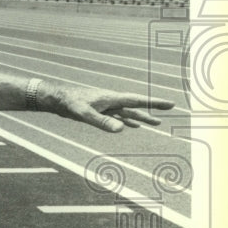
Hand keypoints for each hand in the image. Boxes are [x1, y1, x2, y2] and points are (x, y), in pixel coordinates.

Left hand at [50, 85, 174, 132]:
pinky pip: (117, 116)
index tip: (171, 103)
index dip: (154, 102)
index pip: (137, 101)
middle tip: (170, 109)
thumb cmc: (69, 103)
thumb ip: (102, 122)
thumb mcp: (85, 114)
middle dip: (153, 108)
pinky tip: (132, 125)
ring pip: (128, 113)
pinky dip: (127, 121)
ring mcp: (106, 106)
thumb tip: (122, 129)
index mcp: (112, 99)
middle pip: (136, 106)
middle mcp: (111, 101)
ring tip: (156, 122)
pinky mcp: (99, 111)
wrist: (57, 99)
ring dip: (141, 118)